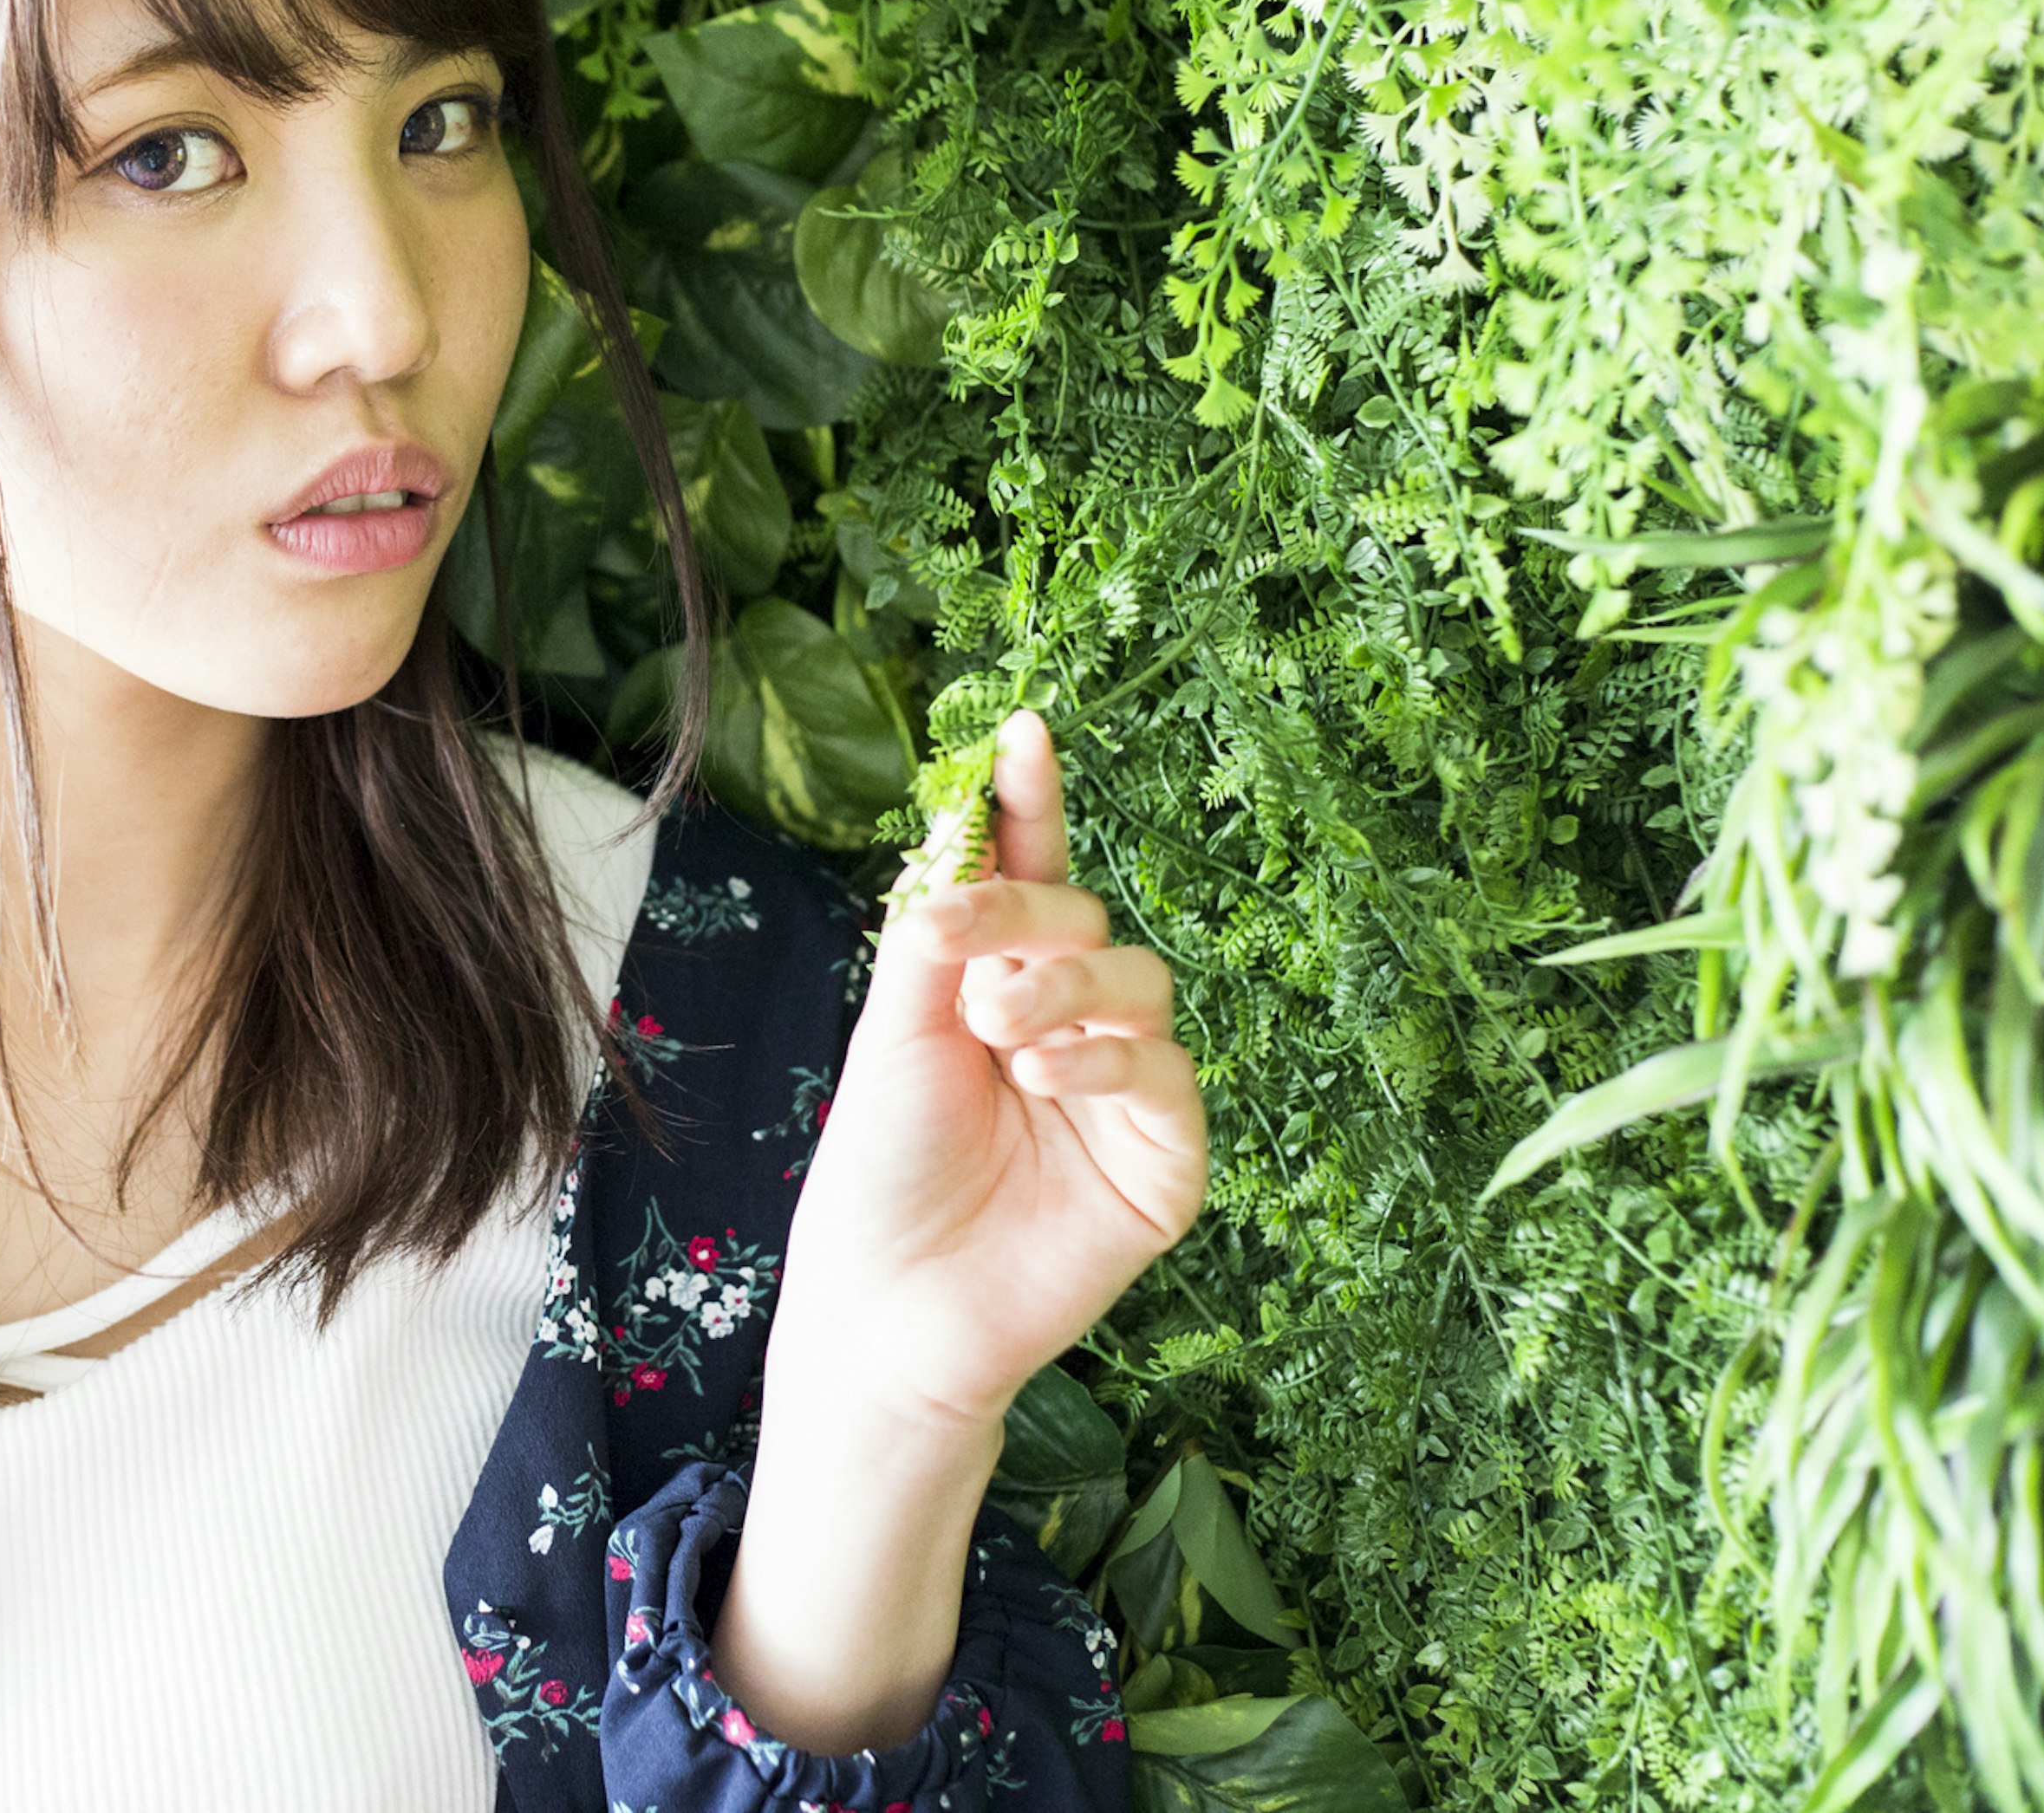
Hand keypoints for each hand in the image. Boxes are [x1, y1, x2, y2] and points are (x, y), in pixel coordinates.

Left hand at [766, 707, 1208, 1439]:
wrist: (886, 1310)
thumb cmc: (877, 1176)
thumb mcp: (892, 1036)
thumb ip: (936, 936)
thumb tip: (964, 828)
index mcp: (996, 989)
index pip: (1029, 880)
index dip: (1030, 807)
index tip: (1024, 731)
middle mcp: (1069, 1030)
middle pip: (1087, 922)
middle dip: (1028, 915)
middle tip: (961, 946)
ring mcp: (1122, 1093)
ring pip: (1140, 983)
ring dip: (1064, 982)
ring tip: (995, 1023)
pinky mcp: (1165, 1160)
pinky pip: (1166, 1073)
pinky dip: (1106, 1055)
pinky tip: (1044, 1074)